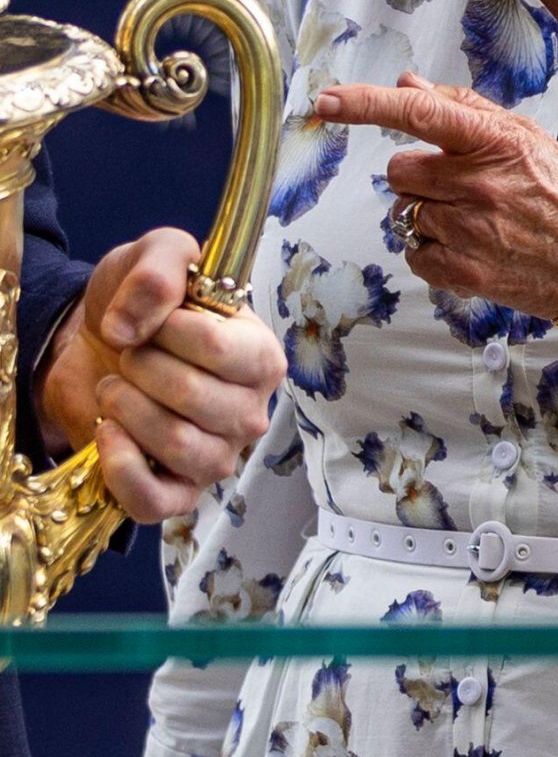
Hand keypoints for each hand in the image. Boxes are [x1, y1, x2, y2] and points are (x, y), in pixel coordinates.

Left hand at [35, 227, 287, 523]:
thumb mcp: (153, 257)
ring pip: (175, 444)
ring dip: (126, 407)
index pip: (218, 348)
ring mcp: (217, 458)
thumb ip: (158, 269)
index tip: (150, 320)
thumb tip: (131, 326)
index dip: (168, 330)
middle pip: (193, 396)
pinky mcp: (177, 496)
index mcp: (260, 355)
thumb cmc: (142, 305)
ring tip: (115, 387)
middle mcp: (250, 412)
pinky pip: (153, 500)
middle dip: (140, 367)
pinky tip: (108, 431)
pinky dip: (120, 465)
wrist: (98, 347)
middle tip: (127, 354)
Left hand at [314, 73, 557, 319]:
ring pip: (403, 212)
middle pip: (399, 171)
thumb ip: (464, 108)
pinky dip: (430, 250)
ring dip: (425, 213)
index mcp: (493, 142)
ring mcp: (469, 232)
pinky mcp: (464, 273)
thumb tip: (407, 84)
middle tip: (458, 186)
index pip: (417, 112)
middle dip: (418, 176)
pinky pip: (412, 253)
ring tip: (472, 219)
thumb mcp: (525, 136)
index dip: (365, 104)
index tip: (326, 101)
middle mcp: (477, 184)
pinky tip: (468, 246)